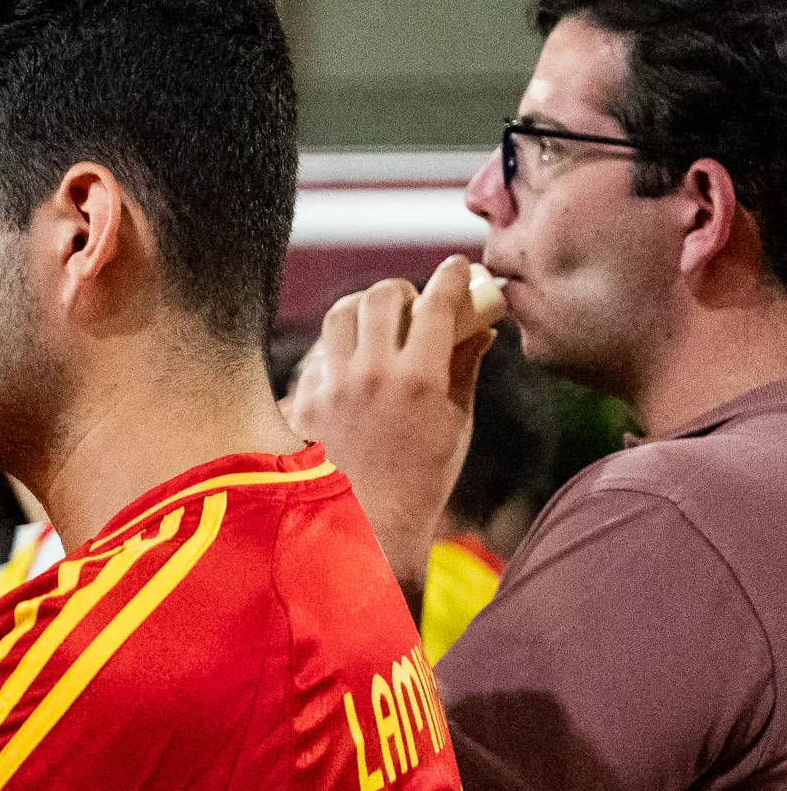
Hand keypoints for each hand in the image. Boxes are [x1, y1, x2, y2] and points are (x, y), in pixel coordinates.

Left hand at [284, 256, 503, 585]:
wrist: (367, 523)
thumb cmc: (423, 477)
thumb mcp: (457, 423)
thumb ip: (466, 368)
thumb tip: (482, 329)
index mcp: (422, 380)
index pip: (439, 303)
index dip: (453, 275)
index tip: (459, 267)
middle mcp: (374, 375)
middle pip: (382, 296)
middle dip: (403, 289)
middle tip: (413, 302)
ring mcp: (335, 386)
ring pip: (342, 314)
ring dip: (363, 308)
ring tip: (378, 322)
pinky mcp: (308, 399)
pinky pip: (320, 351)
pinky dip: (340, 346)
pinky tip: (354, 361)